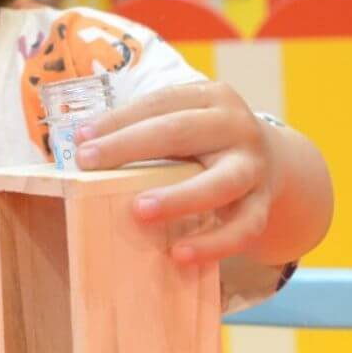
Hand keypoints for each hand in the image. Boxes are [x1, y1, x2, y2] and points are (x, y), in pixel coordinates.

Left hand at [73, 81, 276, 264]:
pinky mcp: (262, 204)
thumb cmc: (203, 141)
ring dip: (178, 197)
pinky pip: (242, 228)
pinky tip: (180, 255)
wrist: (272, 161)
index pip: (158, 103)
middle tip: (89, 163)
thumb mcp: (182, 121)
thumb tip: (79, 150)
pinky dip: (213, 244)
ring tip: (139, 210)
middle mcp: (236, 126)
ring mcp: (254, 166)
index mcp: (210, 96)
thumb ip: (143, 129)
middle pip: (181, 132)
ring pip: (220, 183)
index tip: (79, 139)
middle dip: (130, 146)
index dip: (117, 119)